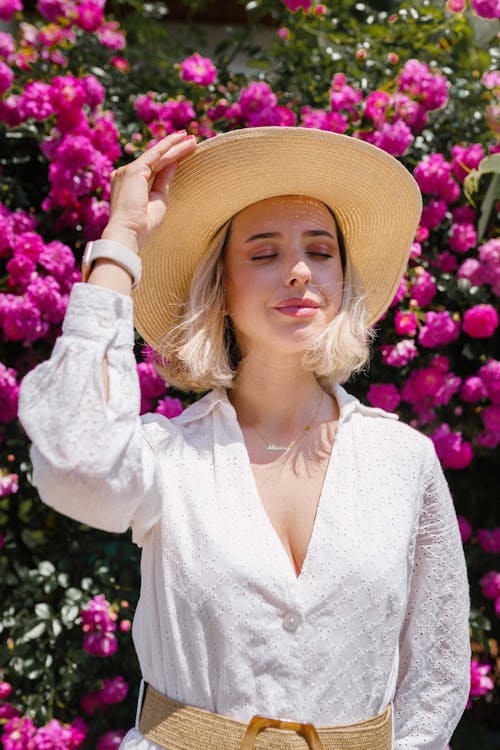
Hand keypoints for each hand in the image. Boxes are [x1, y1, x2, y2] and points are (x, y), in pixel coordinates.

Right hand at [101, 131, 196, 252]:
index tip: (184, 151)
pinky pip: (155, 155)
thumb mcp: (158, 199)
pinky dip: (168, 146)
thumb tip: (174, 163)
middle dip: (174, 148)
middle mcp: (126, 174)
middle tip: (191, 139)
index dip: (169, 159)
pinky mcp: (134, 170)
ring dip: (175, 146)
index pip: (153, 167)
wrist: (128, 232)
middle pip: (155, 158)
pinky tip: (181, 140)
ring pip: (157, 155)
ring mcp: (127, 170)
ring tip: (192, 139)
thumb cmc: (143, 224)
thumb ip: (164, 180)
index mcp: (129, 183)